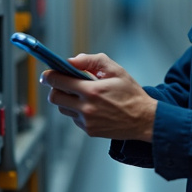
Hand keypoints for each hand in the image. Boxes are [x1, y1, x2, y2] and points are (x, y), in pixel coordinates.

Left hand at [39, 53, 156, 141]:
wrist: (144, 119)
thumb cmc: (131, 94)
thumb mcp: (115, 70)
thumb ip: (92, 61)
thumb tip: (71, 60)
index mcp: (92, 90)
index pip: (58, 81)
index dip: (49, 75)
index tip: (47, 74)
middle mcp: (86, 108)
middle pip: (54, 97)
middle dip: (55, 88)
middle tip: (62, 83)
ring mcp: (87, 121)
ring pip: (63, 108)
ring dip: (67, 99)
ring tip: (81, 94)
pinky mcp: (89, 130)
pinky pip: (74, 118)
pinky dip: (77, 110)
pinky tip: (91, 106)